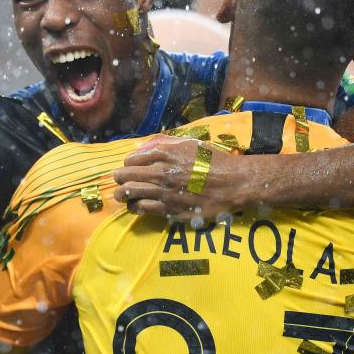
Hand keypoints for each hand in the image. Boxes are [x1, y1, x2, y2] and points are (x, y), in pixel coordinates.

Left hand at [113, 136, 250, 223]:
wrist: (233, 183)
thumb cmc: (213, 161)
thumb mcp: (190, 144)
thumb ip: (165, 143)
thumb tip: (143, 147)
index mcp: (165, 154)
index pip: (131, 160)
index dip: (127, 164)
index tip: (129, 168)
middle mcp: (161, 173)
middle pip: (125, 177)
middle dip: (120, 179)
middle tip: (121, 182)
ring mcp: (164, 193)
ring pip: (130, 195)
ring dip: (124, 195)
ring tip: (125, 196)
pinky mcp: (171, 210)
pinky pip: (144, 209)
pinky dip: (137, 207)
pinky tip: (139, 206)